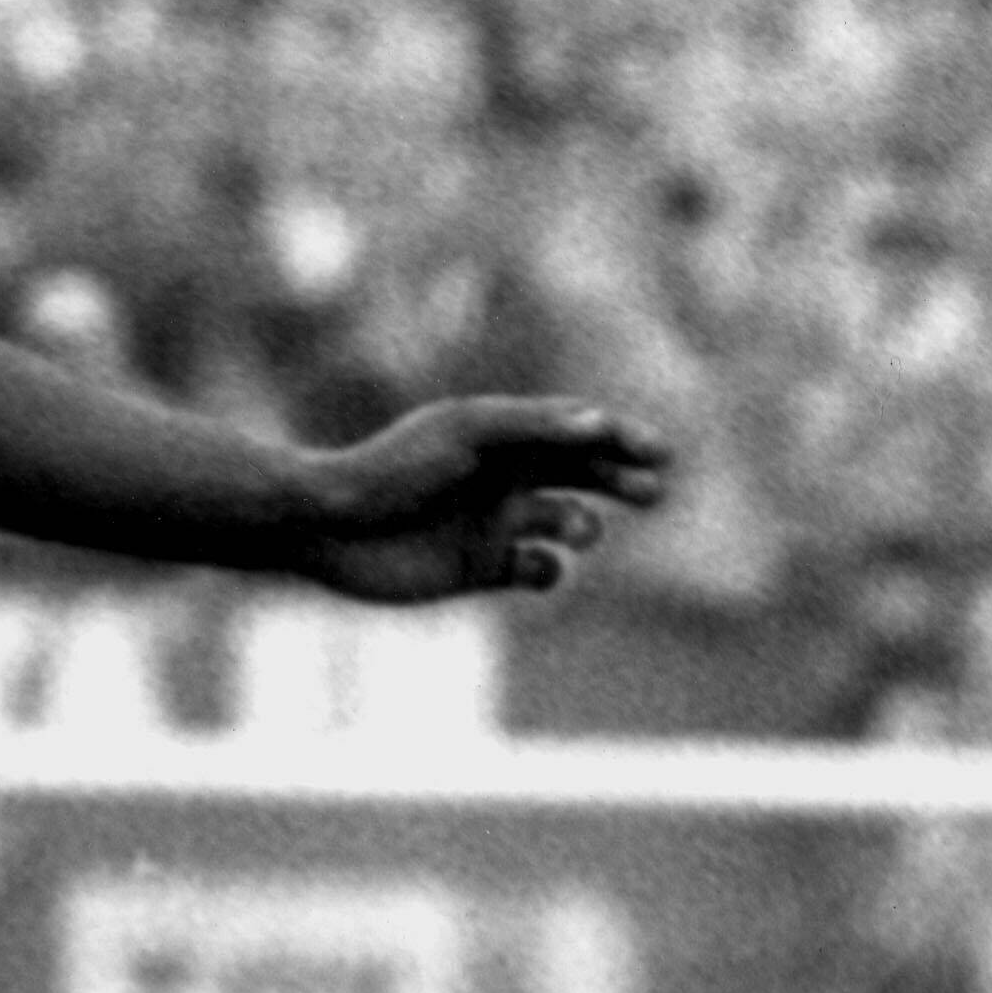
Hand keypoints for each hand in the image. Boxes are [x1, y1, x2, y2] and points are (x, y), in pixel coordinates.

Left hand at [297, 397, 670, 603]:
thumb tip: (600, 424)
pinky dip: (548, 569)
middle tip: (653, 492)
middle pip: (583, 474)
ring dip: (583, 525)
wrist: (332, 527)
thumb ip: (535, 428)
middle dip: (622, 481)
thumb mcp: (468, 435)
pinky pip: (538, 568)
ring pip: (567, 522)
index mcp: (504, 434)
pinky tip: (535, 564)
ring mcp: (495, 521)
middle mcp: (505, 474)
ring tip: (576, 528)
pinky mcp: (482, 568)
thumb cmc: (396, 467)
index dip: (622, 437)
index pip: (577, 430)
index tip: (659, 451)